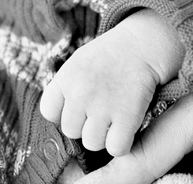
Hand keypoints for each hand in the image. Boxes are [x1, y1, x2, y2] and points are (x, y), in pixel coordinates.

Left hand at [39, 10, 183, 156]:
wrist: (143, 43)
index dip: (63, 113)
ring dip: (104, 137)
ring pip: (92, 143)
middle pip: (71, 131)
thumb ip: (65, 88)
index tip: (79, 107)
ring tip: (114, 122)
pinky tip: (126, 129)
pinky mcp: (127, 115)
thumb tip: (59, 118)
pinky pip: (116, 147)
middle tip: (100, 114)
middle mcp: (80, 93)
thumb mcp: (79, 62)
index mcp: (66, 78)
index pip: (49, 112)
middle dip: (85, 126)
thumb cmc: (111, 55)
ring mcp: (102, 105)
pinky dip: (122, 143)